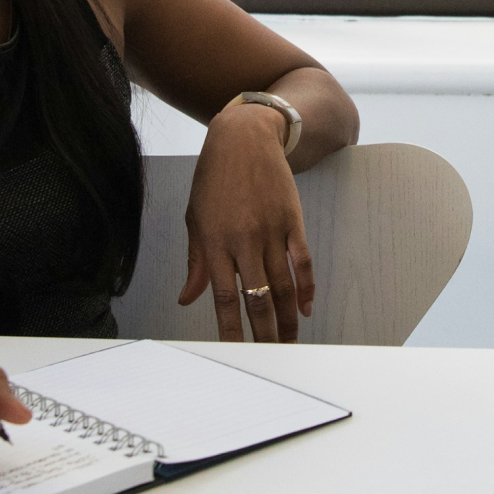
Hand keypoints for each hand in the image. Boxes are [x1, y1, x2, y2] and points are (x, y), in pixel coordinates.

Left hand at [178, 104, 312, 342]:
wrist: (244, 137)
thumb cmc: (213, 178)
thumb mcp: (195, 218)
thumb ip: (195, 262)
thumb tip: (187, 298)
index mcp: (214, 242)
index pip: (222, 296)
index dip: (230, 328)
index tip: (235, 352)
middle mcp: (243, 240)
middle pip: (256, 297)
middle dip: (263, 331)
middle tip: (270, 356)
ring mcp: (271, 230)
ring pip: (282, 285)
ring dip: (287, 318)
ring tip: (290, 342)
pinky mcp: (292, 220)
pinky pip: (303, 261)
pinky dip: (306, 287)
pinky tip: (306, 308)